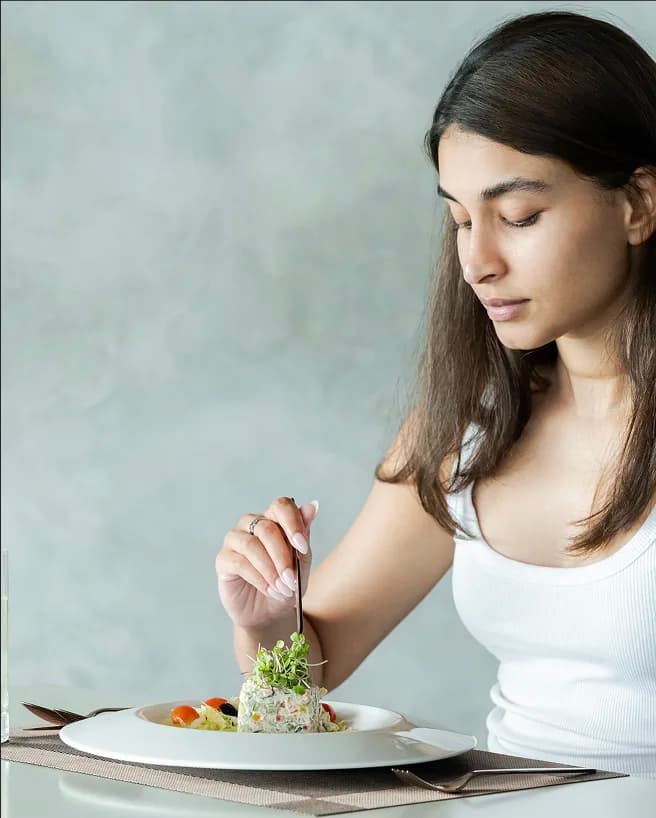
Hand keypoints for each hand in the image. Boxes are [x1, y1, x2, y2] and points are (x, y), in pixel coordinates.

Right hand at [215, 497, 318, 629]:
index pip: (281, 506)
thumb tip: (312, 506)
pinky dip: (258, 578)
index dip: (293, 523)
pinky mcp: (223, 559)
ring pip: (251, 545)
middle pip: (267, 528)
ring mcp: (235, 540)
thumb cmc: (286, 583)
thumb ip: (304, 535)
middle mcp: (252, 524)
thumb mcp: (302, 562)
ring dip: (270, 569)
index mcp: (273, 518)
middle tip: (291, 580)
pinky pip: (239, 563)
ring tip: (282, 588)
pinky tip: (269, 589)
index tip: (303, 547)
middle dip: (283, 556)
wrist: (270, 612)